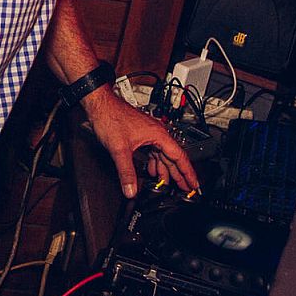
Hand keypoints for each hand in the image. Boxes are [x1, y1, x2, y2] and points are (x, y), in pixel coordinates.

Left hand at [81, 88, 199, 197]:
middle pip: (173, 158)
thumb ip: (126, 172)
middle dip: (180, 174)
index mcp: (158, 135)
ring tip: (170, 184)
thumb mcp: (120, 149)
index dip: (188, 172)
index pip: (179, 157)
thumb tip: (131, 189)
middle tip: (187, 188)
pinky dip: (155, 163)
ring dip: (166, 170)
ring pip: (163, 155)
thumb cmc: (111, 117)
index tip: (194, 184)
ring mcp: (150, 134)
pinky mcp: (142, 135)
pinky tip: (154, 171)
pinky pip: (154, 152)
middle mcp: (157, 134)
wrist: (101, 105)